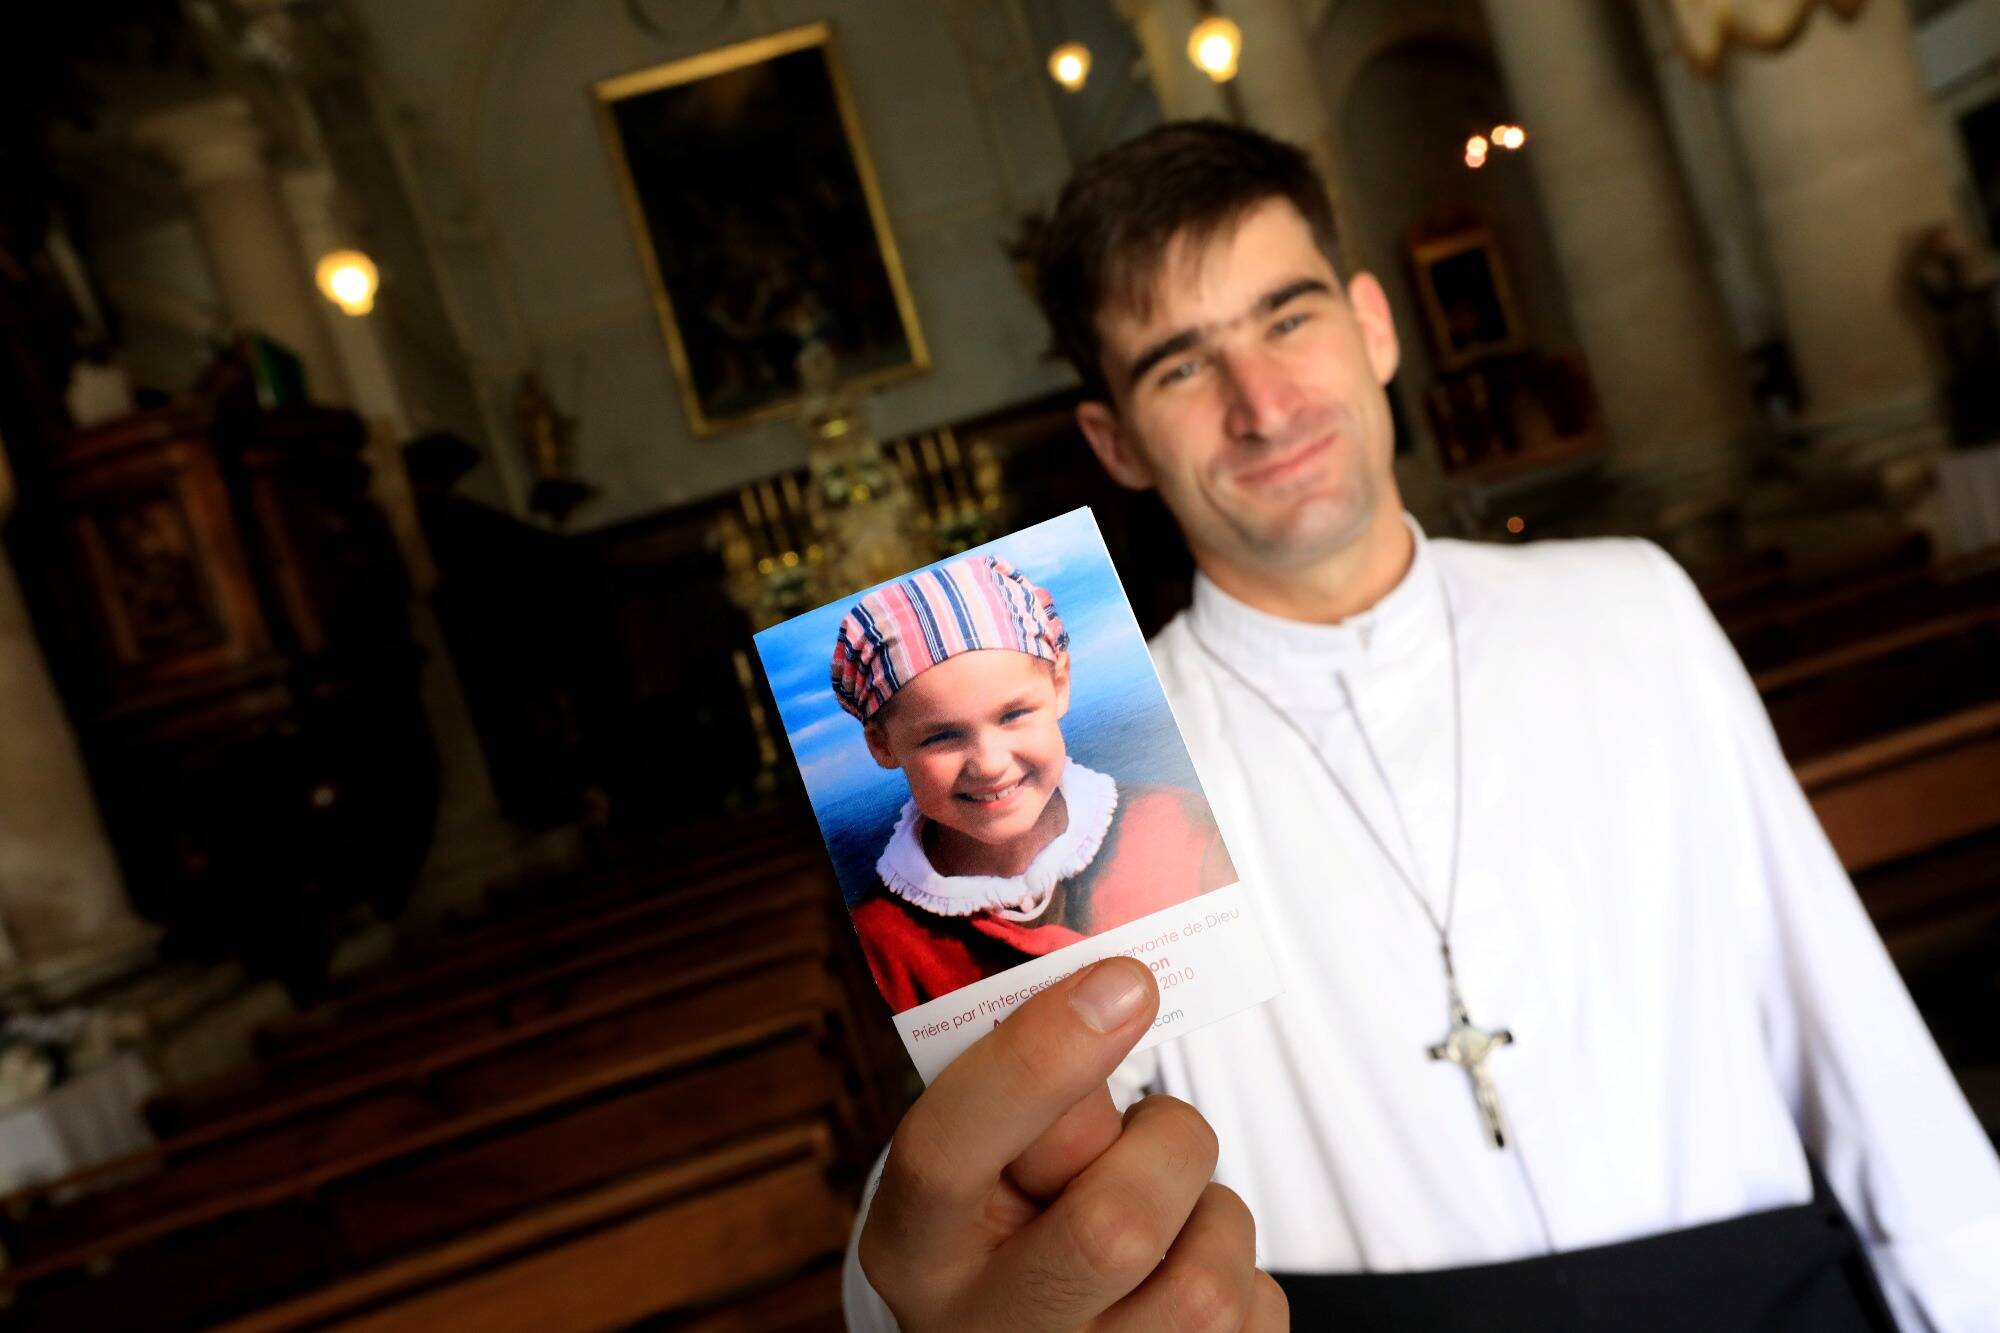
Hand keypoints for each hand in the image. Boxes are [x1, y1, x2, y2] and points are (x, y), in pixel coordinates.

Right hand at [858, 957, 1287, 1330]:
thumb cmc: (1009, 1222)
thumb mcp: (982, 1161)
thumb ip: (1034, 1099)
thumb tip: (1113, 1000)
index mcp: (915, 1251)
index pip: (946, 1153)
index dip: (1035, 1061)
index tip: (1123, 983)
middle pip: (1112, 1230)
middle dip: (1167, 1144)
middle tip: (1155, 1127)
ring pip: (1204, 1275)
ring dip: (1211, 1211)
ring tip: (1169, 1206)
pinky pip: (1255, 1312)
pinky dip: (1237, 1268)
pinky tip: (1183, 1268)